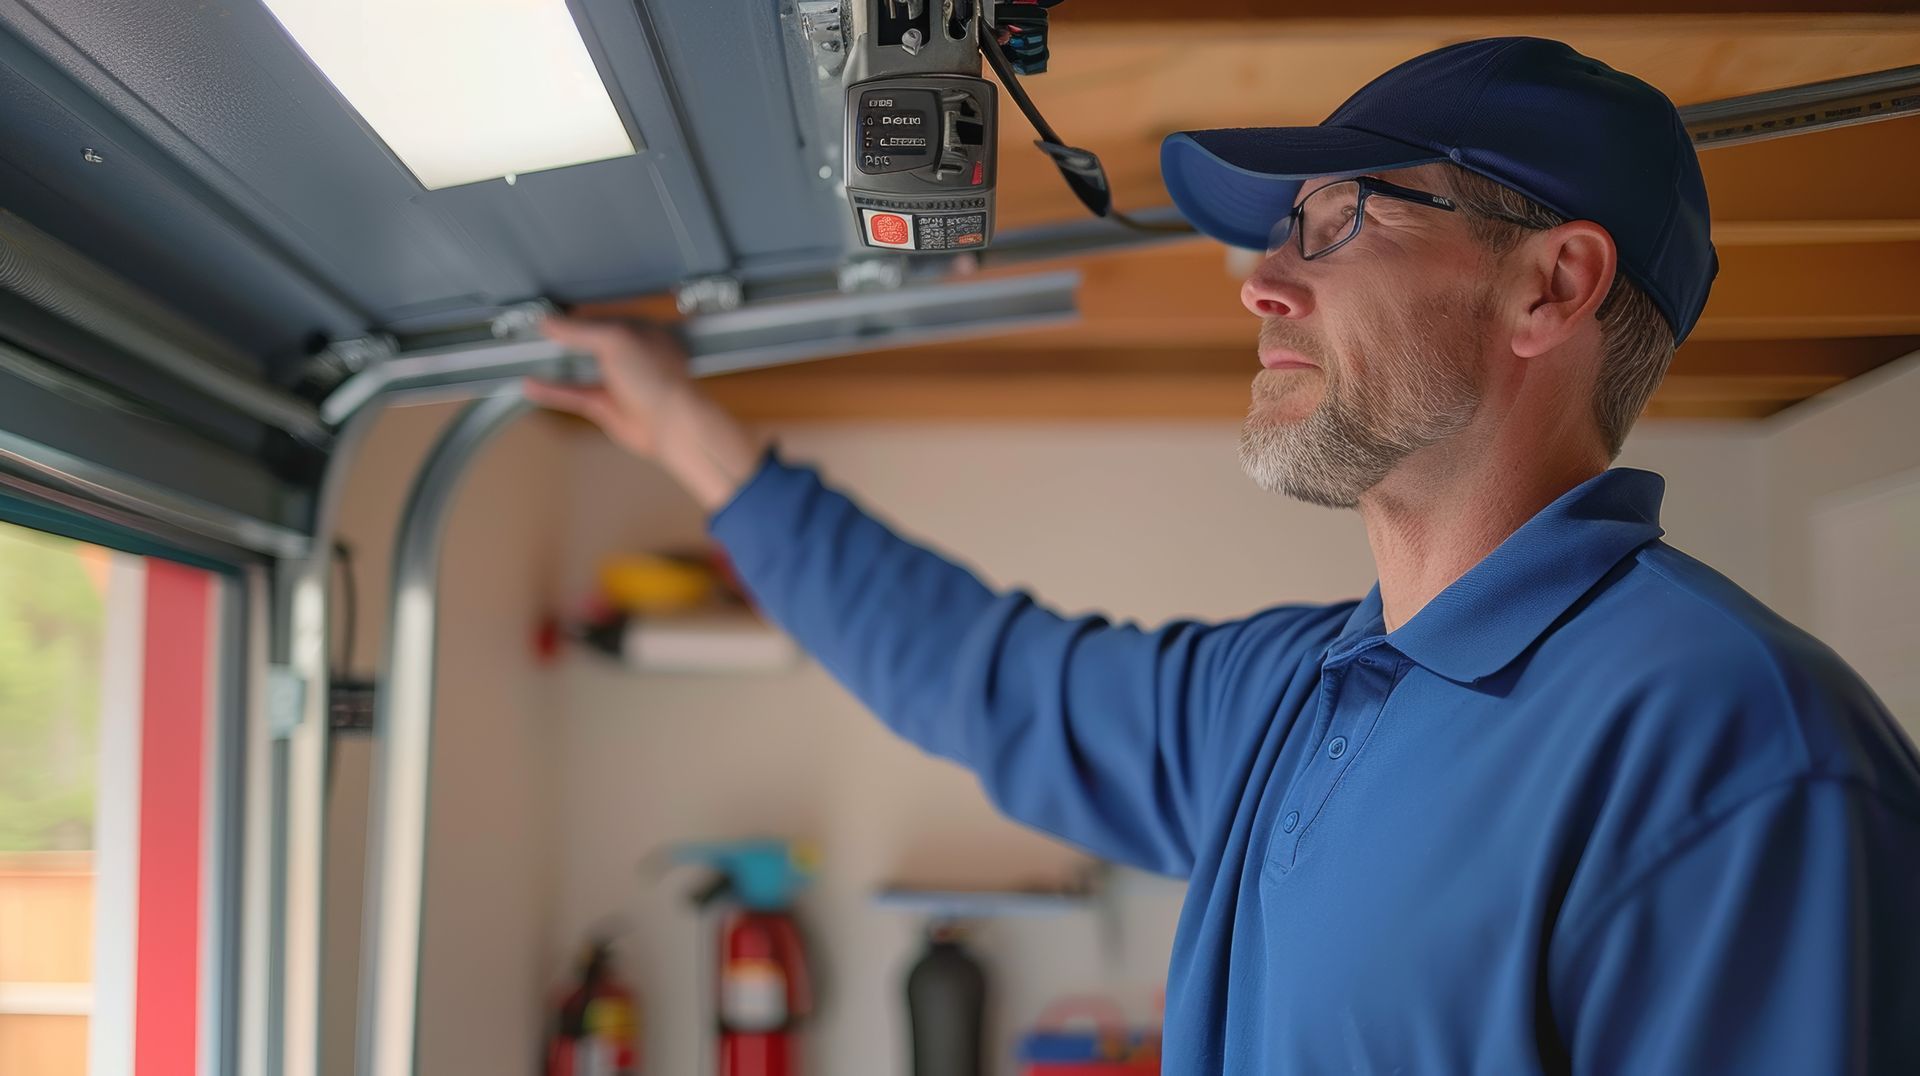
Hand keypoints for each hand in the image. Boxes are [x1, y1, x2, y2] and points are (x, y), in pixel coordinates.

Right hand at [523, 317, 695, 459]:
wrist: (670, 423)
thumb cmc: (653, 375)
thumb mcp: (615, 340)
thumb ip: (581, 330)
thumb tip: (548, 321)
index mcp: (637, 330)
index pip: (599, 315)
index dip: (573, 314)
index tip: (544, 312)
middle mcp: (627, 353)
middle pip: (588, 341)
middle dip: (562, 337)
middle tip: (529, 332)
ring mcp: (615, 380)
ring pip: (578, 368)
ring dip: (554, 362)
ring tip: (524, 354)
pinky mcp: (604, 405)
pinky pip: (572, 394)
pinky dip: (551, 390)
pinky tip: (529, 385)